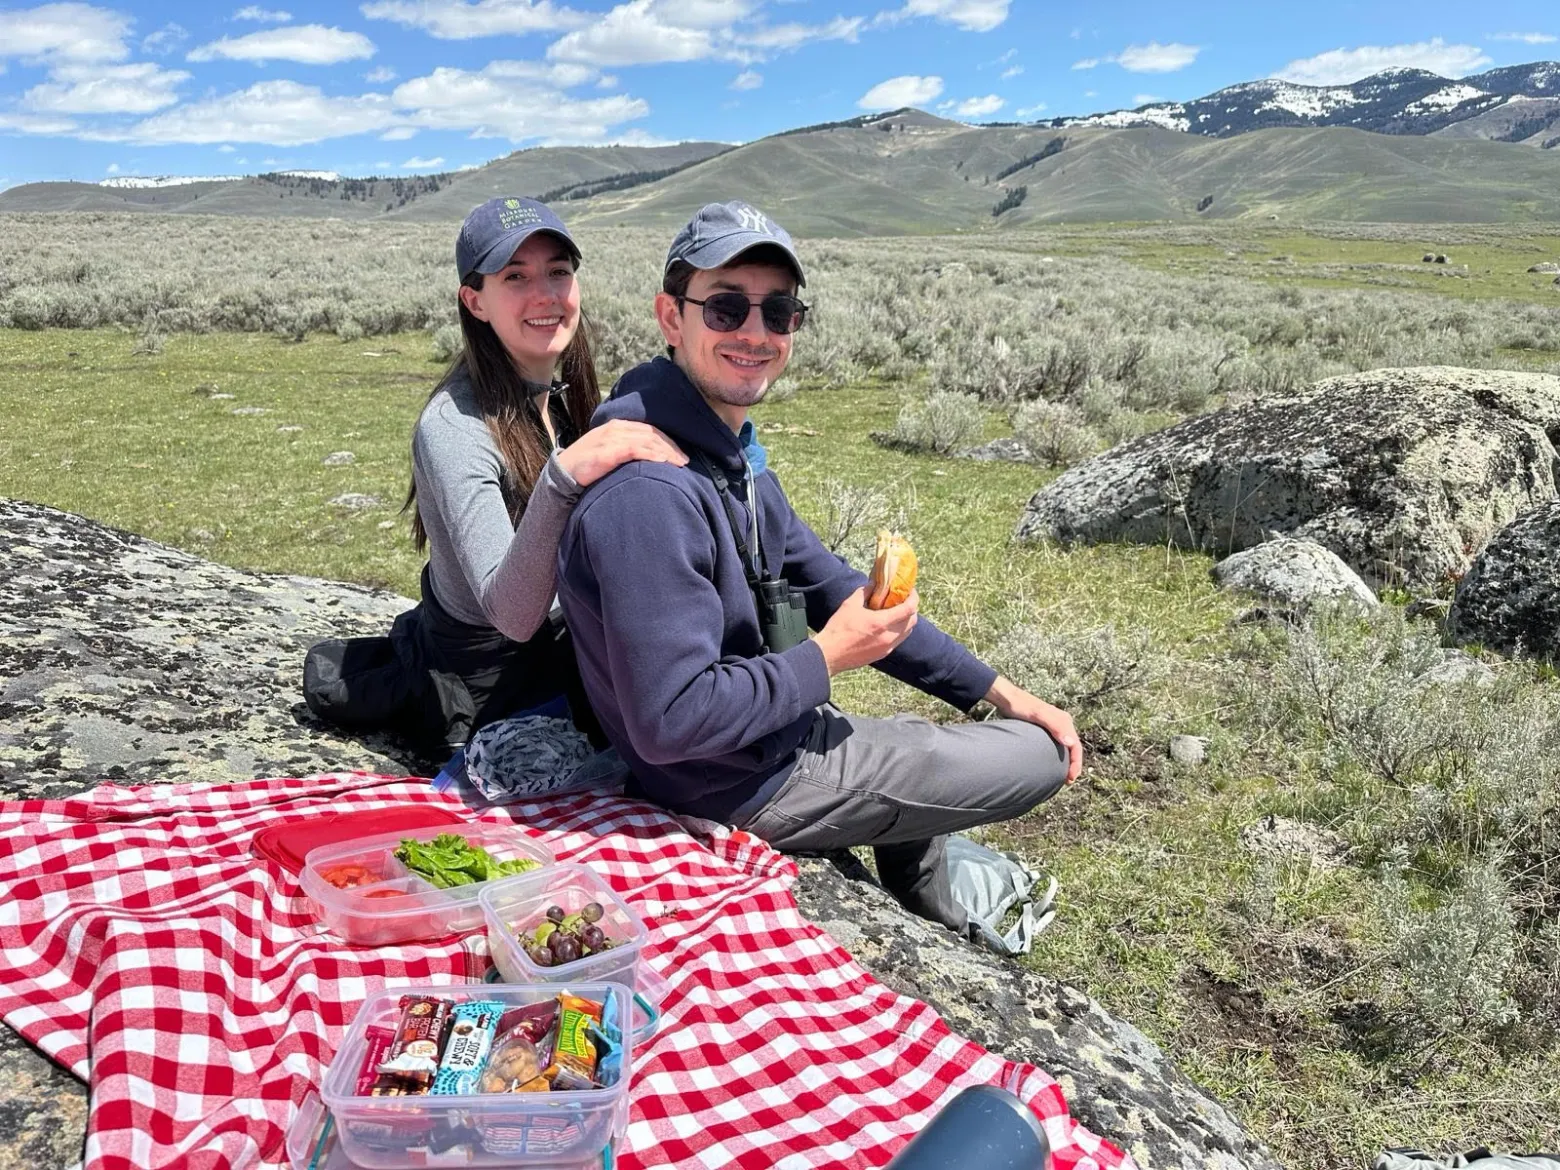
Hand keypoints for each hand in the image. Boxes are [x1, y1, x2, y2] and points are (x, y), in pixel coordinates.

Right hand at [556, 420, 686, 487]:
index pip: (649, 430)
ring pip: (647, 441)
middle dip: (672, 447)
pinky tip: (663, 462)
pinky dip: (651, 454)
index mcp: (618, 426)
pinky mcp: (608, 450)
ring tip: (680, 464)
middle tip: (686, 461)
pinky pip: (635, 449)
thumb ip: (626, 450)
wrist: (563, 472)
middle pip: (652, 434)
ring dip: (667, 452)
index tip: (681, 454)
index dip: (668, 441)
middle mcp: (617, 428)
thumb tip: (647, 459)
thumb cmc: (587, 465)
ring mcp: (612, 438)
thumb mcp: (609, 451)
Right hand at [813, 587, 918, 674]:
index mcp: (881, 623)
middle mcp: (888, 637)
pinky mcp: (883, 654)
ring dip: (906, 621)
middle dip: (911, 609)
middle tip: (904, 600)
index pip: (909, 609)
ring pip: (907, 632)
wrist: (830, 654)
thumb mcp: (850, 604)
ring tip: (896, 612)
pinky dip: (898, 631)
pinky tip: (887, 625)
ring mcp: (887, 648)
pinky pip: (898, 640)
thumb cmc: (839, 628)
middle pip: (912, 621)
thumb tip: (874, 583)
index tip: (910, 591)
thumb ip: (865, 592)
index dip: (913, 598)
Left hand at [985, 675, 1082, 783]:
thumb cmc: (1021, 707)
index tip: (1070, 777)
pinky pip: (1057, 745)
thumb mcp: (1037, 715)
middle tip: (1067, 781)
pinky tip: (1052, 765)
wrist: (1007, 699)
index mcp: (1064, 721)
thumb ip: (1054, 726)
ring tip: (1062, 777)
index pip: (1076, 745)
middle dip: (1073, 765)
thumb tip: (1070, 743)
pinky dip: (1059, 756)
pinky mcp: (1046, 729)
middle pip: (1073, 747)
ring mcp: (1055, 726)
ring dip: (1067, 762)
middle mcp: (1062, 723)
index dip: (1076, 763)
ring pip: (1066, 747)